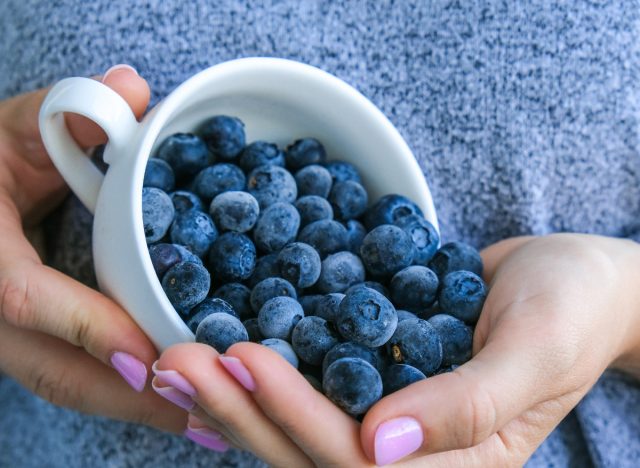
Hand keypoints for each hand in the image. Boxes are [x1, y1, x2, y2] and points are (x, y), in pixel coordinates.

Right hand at [0, 66, 184, 432]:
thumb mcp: (12, 130)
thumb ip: (67, 112)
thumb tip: (131, 87)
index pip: (22, 297)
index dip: (86, 326)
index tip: (148, 357)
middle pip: (55, 372)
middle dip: (132, 398)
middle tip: (209, 414)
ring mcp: (6, 336)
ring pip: (69, 387)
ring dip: (139, 410)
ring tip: (211, 423)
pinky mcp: (27, 345)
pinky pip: (77, 380)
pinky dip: (128, 397)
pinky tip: (180, 404)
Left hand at [153, 233, 639, 465]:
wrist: (571, 277)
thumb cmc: (571, 309)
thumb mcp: (536, 351)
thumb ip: (470, 404)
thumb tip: (382, 443)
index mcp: (456, 466)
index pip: (357, 461)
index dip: (295, 414)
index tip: (242, 358)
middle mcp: (412, 453)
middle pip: (308, 449)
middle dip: (239, 407)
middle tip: (176, 362)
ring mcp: (388, 416)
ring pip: (296, 423)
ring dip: (234, 392)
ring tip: (174, 358)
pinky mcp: (373, 376)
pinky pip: (311, 382)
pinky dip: (261, 370)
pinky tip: (216, 346)